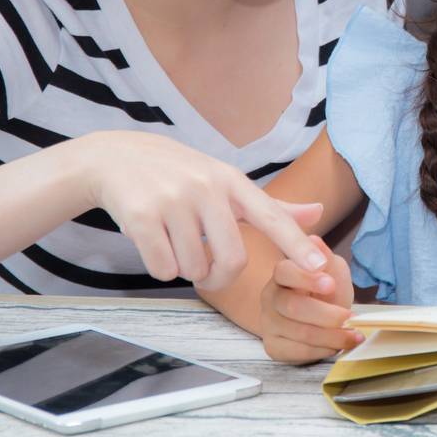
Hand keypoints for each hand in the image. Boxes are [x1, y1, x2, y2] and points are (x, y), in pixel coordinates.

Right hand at [80, 130, 325, 288]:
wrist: (116, 158)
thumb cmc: (181, 175)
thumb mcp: (226, 182)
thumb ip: (271, 206)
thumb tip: (318, 213)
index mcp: (232, 182)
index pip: (273, 216)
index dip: (297, 244)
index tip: (320, 266)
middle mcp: (207, 188)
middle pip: (233, 260)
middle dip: (220, 279)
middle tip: (208, 275)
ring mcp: (173, 201)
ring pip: (194, 269)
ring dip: (186, 270)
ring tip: (175, 244)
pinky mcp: (140, 216)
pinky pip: (163, 269)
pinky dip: (161, 268)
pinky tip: (154, 244)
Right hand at [258, 234, 362, 363]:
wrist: (321, 316)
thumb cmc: (326, 290)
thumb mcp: (332, 269)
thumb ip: (325, 257)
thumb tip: (314, 240)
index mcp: (283, 273)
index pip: (286, 272)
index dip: (308, 279)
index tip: (331, 285)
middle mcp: (270, 297)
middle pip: (294, 307)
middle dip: (327, 315)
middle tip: (350, 318)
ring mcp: (268, 322)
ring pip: (299, 332)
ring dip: (332, 336)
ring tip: (353, 335)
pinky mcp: (273, 346)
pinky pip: (297, 351)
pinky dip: (322, 350)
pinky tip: (336, 346)